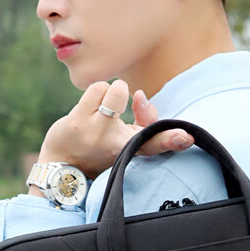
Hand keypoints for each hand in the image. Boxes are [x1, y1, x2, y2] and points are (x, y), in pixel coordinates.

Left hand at [36, 79, 193, 179]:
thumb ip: (146, 118)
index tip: (187, 137)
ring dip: (113, 93)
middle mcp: (116, 146)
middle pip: (142, 126)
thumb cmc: (101, 146)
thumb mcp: (129, 137)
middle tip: (136, 103)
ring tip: (105, 108)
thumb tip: (140, 95)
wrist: (62, 162)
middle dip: (144, 109)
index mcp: (133, 150)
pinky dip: (97, 92)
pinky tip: (91, 106)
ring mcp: (96, 133)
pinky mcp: (78, 122)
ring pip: (117, 91)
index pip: (156, 145)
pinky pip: (98, 88)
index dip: (173, 140)